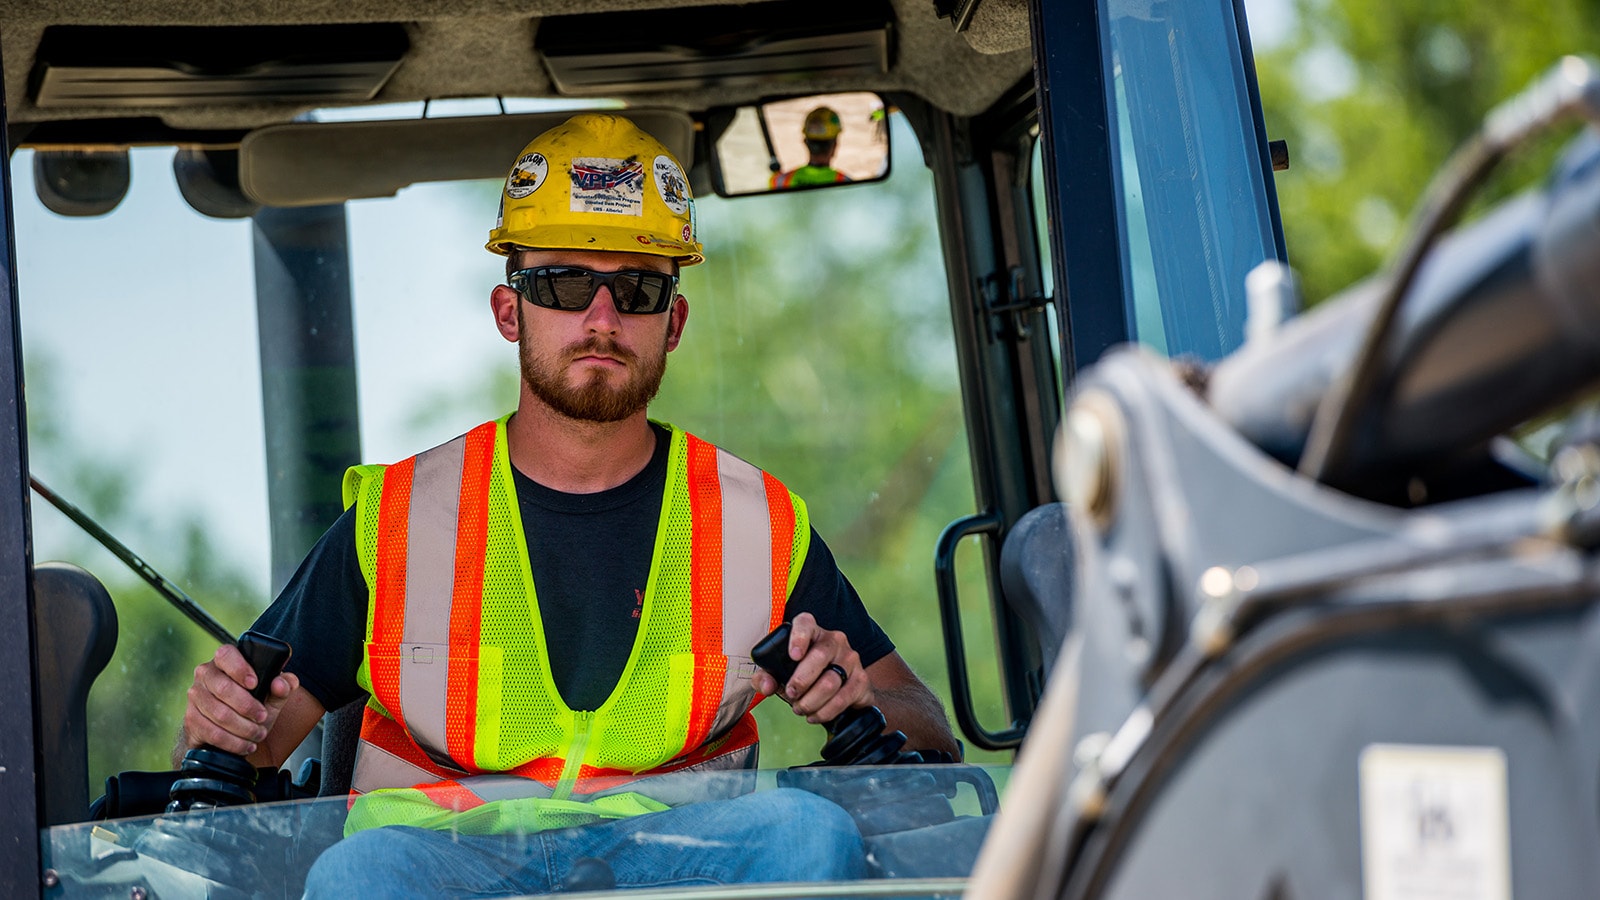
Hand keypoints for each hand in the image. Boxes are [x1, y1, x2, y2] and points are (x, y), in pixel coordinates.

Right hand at [182, 643, 298, 757]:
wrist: (226, 731)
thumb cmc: (250, 706)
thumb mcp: (271, 696)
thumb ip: (283, 686)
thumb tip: (281, 683)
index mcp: (224, 661)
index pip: (226, 655)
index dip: (240, 669)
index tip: (255, 684)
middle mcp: (205, 675)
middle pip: (224, 688)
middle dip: (248, 707)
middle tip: (263, 717)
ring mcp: (195, 696)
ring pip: (219, 714)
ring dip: (244, 728)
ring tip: (258, 734)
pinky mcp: (191, 719)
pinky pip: (212, 732)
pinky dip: (234, 742)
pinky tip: (246, 744)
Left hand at [750, 613, 873, 723]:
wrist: (843, 690)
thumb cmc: (805, 675)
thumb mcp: (781, 674)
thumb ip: (766, 677)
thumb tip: (765, 685)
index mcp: (812, 632)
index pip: (806, 623)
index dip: (799, 637)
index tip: (793, 655)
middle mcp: (834, 640)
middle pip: (820, 655)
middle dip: (801, 680)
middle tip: (791, 694)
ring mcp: (851, 659)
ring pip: (831, 681)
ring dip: (811, 701)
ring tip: (800, 708)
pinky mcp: (861, 680)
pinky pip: (843, 698)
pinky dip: (825, 711)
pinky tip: (814, 715)